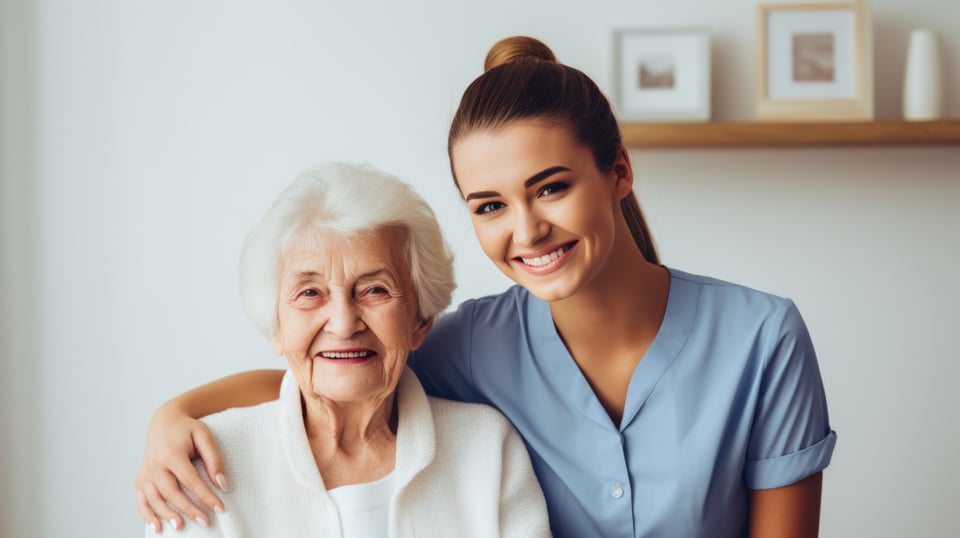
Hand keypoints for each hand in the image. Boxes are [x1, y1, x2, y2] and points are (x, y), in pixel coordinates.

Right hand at [135, 404, 225, 532]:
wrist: (164, 421)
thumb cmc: (187, 429)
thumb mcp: (204, 436)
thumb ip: (214, 459)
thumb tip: (222, 485)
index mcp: (171, 454)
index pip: (191, 481)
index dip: (206, 496)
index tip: (220, 508)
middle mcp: (154, 465)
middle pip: (172, 493)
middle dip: (189, 509)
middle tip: (205, 521)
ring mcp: (145, 473)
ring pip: (155, 500)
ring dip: (167, 515)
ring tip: (181, 526)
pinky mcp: (140, 479)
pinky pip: (141, 501)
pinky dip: (147, 515)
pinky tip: (158, 527)